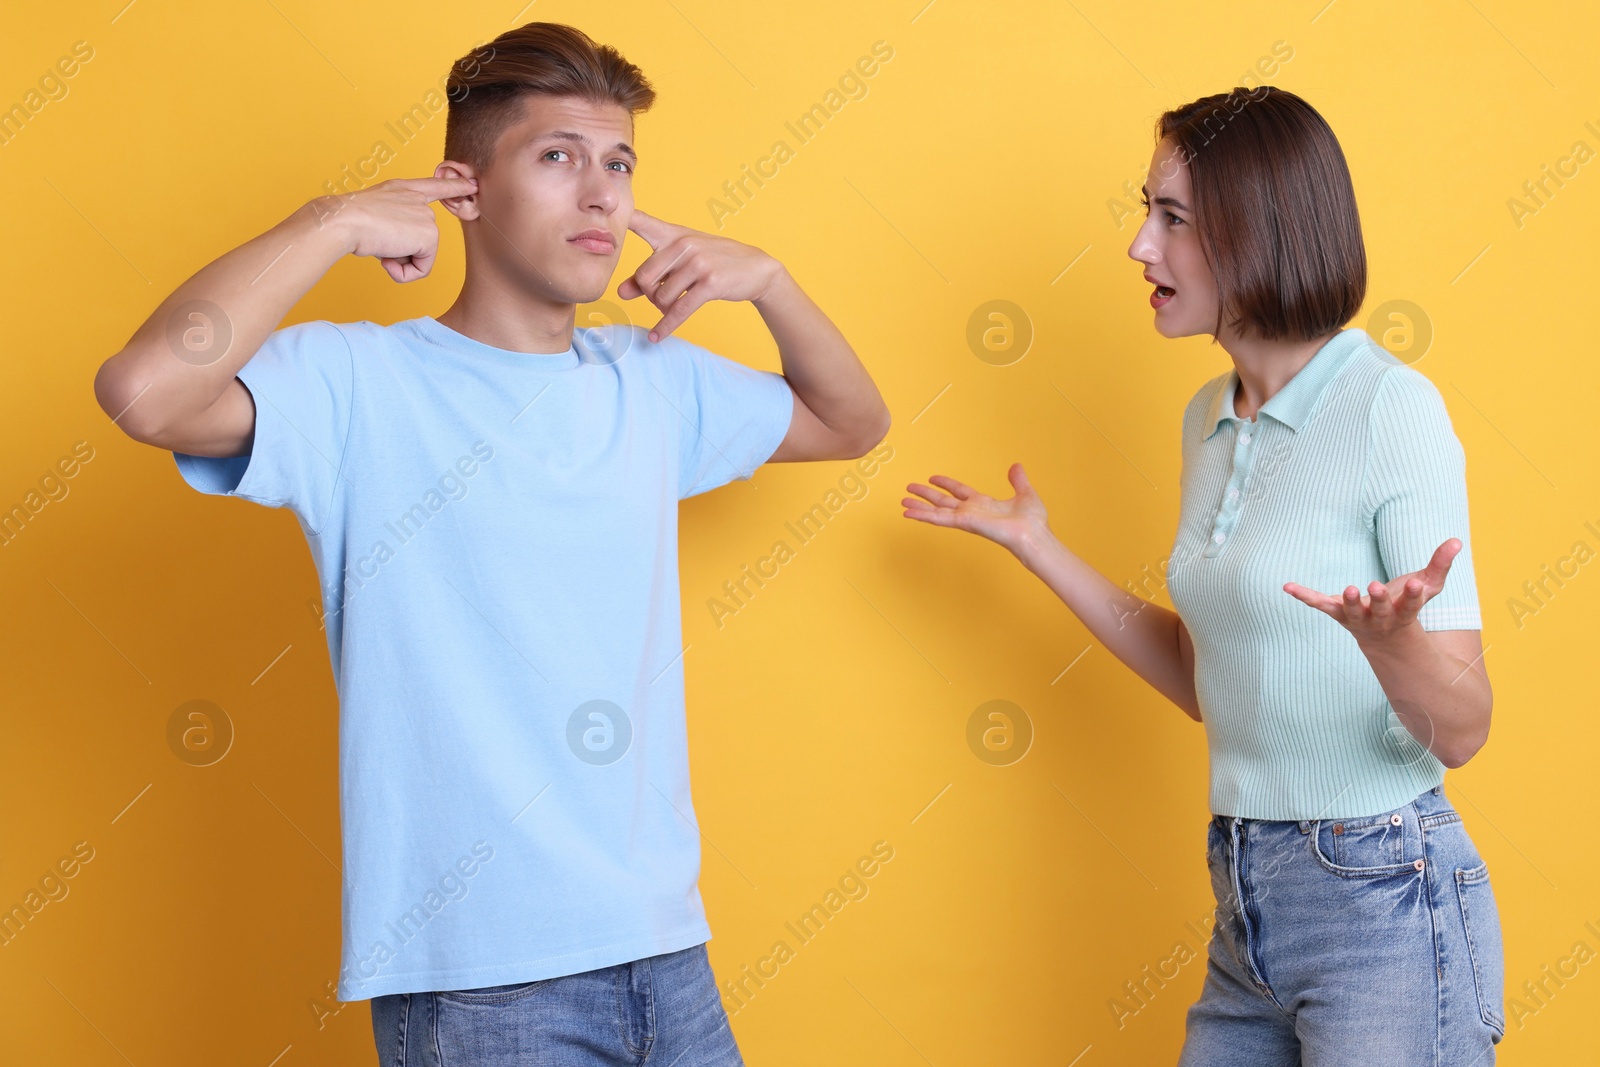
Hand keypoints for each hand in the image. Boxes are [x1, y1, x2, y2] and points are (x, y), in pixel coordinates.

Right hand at [315, 176, 477, 282]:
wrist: (345, 221)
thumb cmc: (348, 220)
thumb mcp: (373, 214)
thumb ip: (393, 224)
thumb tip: (397, 250)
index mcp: (402, 189)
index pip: (434, 186)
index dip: (454, 186)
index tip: (473, 184)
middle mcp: (418, 199)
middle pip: (421, 239)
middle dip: (399, 250)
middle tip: (377, 240)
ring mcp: (427, 216)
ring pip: (421, 255)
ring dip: (398, 260)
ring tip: (380, 245)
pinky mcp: (430, 235)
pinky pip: (422, 269)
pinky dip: (404, 272)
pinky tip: (388, 259)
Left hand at [616, 209, 783, 341]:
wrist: (755, 268)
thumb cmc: (713, 261)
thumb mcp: (681, 262)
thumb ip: (649, 275)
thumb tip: (620, 293)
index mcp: (673, 234)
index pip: (640, 221)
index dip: (620, 219)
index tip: (600, 218)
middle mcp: (683, 244)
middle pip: (644, 276)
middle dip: (647, 294)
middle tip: (658, 298)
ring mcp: (698, 263)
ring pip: (660, 296)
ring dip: (662, 309)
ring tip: (671, 307)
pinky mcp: (710, 283)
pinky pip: (679, 309)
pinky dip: (666, 326)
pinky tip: (656, 337)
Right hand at [901, 463, 1050, 556]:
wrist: (1034, 535)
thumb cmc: (1032, 521)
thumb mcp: (1025, 493)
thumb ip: (1018, 480)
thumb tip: (1016, 466)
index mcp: (983, 504)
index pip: (959, 491)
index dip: (946, 484)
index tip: (933, 478)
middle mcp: (972, 512)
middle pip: (942, 501)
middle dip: (925, 495)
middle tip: (908, 488)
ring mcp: (966, 519)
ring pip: (937, 511)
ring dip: (919, 507)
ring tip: (902, 502)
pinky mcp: (964, 523)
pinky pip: (940, 518)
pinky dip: (923, 515)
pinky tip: (908, 512)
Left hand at [1283, 538, 1462, 643]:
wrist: (1384, 638)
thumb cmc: (1406, 606)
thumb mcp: (1427, 587)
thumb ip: (1439, 565)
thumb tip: (1456, 541)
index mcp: (1402, 613)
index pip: (1410, 605)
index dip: (1412, 595)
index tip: (1415, 583)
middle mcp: (1378, 619)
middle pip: (1378, 610)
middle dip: (1377, 600)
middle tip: (1373, 587)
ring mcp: (1355, 618)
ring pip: (1349, 612)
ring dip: (1347, 602)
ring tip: (1347, 589)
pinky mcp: (1336, 612)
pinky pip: (1319, 605)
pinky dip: (1304, 596)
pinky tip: (1287, 586)